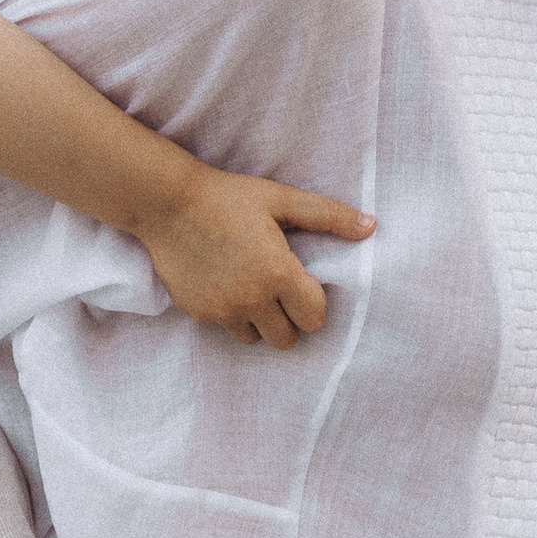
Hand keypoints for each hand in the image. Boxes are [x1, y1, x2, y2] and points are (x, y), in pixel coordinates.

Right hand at [134, 163, 373, 345]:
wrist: (166, 202)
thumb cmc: (228, 197)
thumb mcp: (281, 199)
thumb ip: (328, 215)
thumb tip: (370, 227)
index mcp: (278, 274)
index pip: (314, 318)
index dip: (313, 303)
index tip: (302, 282)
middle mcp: (251, 300)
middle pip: (287, 340)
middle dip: (289, 320)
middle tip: (279, 291)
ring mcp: (222, 310)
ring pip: (254, 338)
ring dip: (258, 320)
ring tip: (250, 286)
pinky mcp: (197, 313)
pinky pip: (224, 326)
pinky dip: (229, 312)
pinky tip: (223, 281)